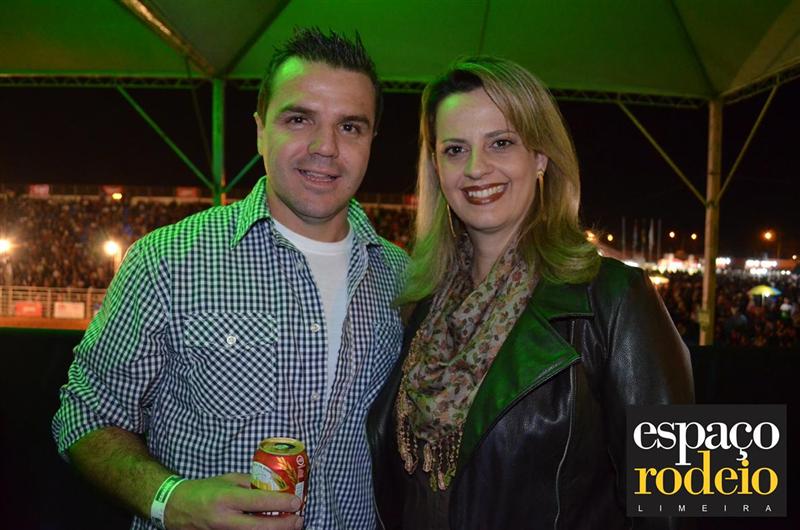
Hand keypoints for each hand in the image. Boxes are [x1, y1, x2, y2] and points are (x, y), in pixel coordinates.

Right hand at [164, 473, 302, 528]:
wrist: (175, 508)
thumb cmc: (204, 490)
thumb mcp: (228, 479)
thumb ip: (251, 484)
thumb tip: (275, 486)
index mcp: (226, 498)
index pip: (258, 502)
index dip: (280, 503)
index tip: (297, 502)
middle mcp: (223, 519)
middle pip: (259, 527)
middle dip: (283, 525)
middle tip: (299, 520)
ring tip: (289, 526)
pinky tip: (271, 528)